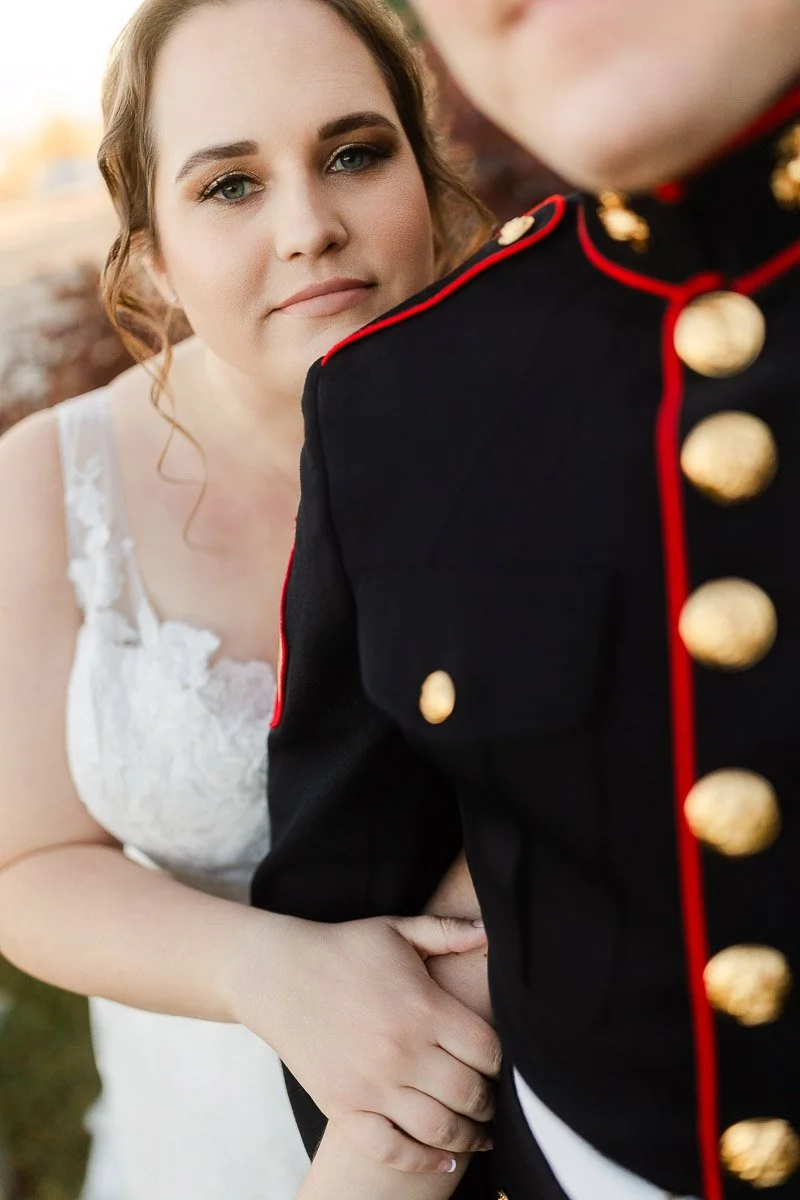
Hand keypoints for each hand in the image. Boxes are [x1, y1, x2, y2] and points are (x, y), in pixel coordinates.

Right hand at [231, 912, 500, 1171]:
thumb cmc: (342, 949)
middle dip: (491, 1104)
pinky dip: (422, 1162)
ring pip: (439, 1129)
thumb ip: (447, 931)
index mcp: (423, 1008)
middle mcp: (402, 1051)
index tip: (504, 1066)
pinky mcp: (344, 1107)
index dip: (504, 1063)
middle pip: (470, 1095)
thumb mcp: (396, 929)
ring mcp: (372, 1085)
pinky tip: (443, 1160)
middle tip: (495, 1103)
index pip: (488, 1051)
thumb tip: (491, 928)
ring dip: (469, 1137)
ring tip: (481, 1135)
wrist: (277, 974)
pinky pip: (391, 1149)